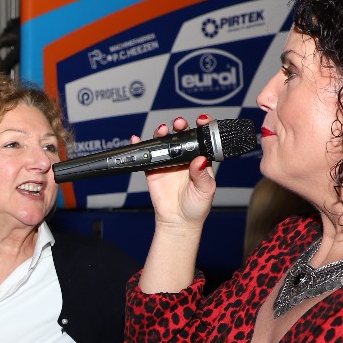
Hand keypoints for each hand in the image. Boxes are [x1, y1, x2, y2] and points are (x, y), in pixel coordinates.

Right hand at [143, 115, 217, 231]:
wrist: (177, 221)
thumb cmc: (196, 206)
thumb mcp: (205, 191)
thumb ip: (202, 175)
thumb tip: (200, 160)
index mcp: (199, 160)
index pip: (201, 139)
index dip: (201, 127)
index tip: (201, 120)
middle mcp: (184, 158)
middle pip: (181, 136)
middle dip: (180, 126)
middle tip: (179, 124)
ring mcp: (168, 162)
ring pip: (164, 142)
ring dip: (163, 133)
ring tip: (162, 130)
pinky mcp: (153, 170)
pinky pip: (147, 155)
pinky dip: (141, 145)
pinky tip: (138, 139)